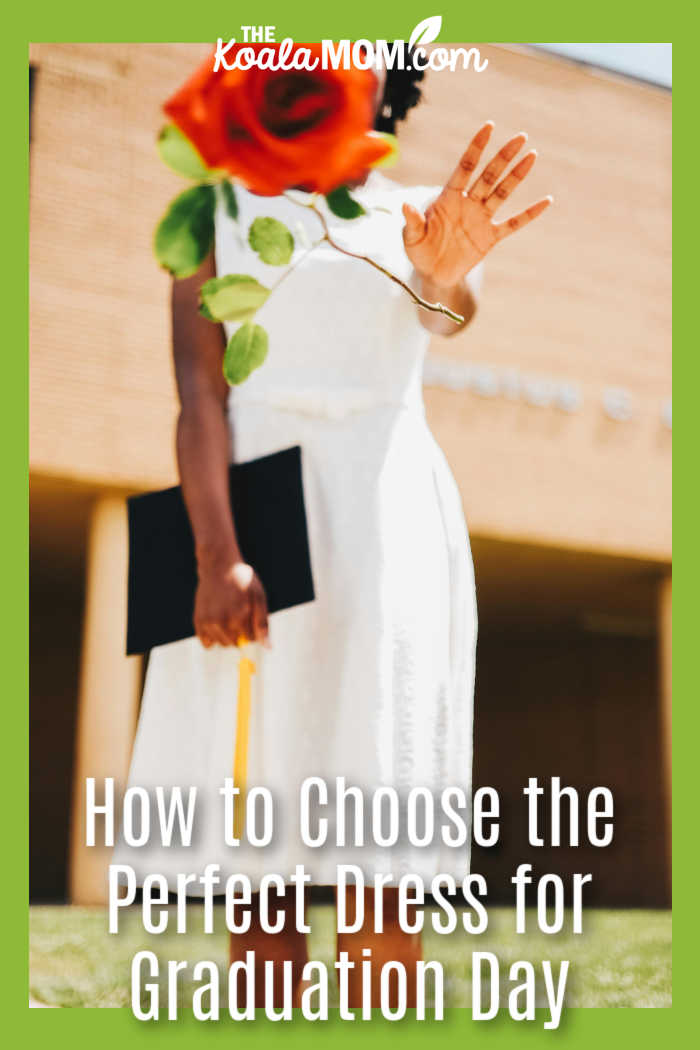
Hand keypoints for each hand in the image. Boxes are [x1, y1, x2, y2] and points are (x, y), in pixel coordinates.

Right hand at [194, 559, 268, 647]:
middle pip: (236, 644)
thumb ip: (262, 623)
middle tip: (237, 613)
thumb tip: (267, 647)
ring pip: (222, 643)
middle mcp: (222, 621)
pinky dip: (212, 637)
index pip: (251, 639)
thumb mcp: (258, 597)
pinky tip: (216, 621)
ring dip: (226, 635)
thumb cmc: (241, 581)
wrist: (218, 566)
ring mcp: (208, 622)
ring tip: (227, 614)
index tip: (249, 613)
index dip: (253, 628)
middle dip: (240, 633)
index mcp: (240, 616)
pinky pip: (207, 643)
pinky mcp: (198, 621)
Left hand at [402, 122, 551, 288]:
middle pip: (489, 175)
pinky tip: (546, 202)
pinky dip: (529, 214)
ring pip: (502, 193)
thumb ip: (412, 222)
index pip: (465, 167)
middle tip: (520, 137)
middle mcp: (468, 203)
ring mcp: (481, 219)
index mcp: (448, 197)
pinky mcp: (490, 237)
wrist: (433, 274)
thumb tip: (404, 205)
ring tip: (532, 155)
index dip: (477, 147)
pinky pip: (513, 223)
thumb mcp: (411, 238)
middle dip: (504, 157)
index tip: (489, 127)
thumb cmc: (420, 251)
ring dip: (517, 176)